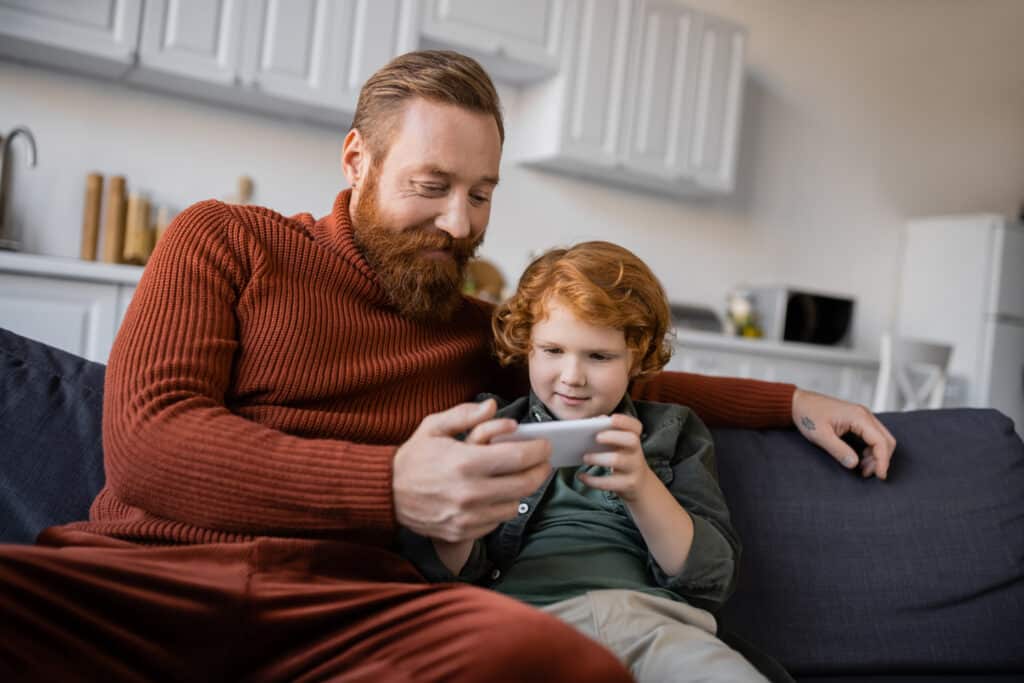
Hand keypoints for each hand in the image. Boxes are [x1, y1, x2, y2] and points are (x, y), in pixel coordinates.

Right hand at [393, 399, 551, 541]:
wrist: (386, 493)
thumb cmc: (414, 457)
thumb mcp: (433, 426)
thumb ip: (465, 414)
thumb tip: (494, 407)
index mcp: (465, 463)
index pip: (519, 458)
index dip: (539, 450)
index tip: (545, 445)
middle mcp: (470, 493)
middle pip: (525, 484)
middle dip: (540, 470)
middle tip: (542, 461)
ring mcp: (467, 517)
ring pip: (515, 504)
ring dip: (522, 489)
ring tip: (519, 476)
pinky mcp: (463, 531)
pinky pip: (497, 520)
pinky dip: (503, 506)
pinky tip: (498, 494)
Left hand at [577, 414, 651, 501]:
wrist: (639, 484)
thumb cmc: (623, 459)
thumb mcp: (619, 446)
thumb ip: (609, 432)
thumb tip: (595, 420)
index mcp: (634, 438)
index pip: (635, 426)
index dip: (625, 421)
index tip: (612, 418)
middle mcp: (637, 451)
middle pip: (631, 440)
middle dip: (613, 436)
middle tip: (596, 438)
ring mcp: (634, 468)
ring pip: (618, 460)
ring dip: (598, 458)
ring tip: (584, 457)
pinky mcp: (628, 484)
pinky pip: (609, 482)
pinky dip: (592, 480)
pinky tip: (581, 476)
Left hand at [792, 388, 896, 478]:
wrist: (799, 403)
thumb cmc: (807, 415)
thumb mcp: (820, 435)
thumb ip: (838, 450)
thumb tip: (855, 464)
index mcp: (858, 416)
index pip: (881, 441)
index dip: (883, 461)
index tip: (880, 476)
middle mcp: (864, 414)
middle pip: (886, 440)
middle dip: (881, 459)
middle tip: (868, 474)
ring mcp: (862, 417)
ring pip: (880, 439)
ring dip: (876, 455)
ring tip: (862, 470)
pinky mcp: (857, 420)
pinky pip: (872, 436)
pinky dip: (870, 450)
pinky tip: (859, 460)